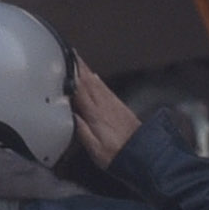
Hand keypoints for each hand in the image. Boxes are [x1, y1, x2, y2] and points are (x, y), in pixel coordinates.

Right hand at [64, 52, 141, 167]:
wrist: (144, 156)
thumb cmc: (118, 155)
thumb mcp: (94, 149)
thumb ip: (81, 130)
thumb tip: (69, 115)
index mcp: (96, 115)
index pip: (81, 89)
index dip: (72, 74)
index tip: (64, 62)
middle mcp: (106, 106)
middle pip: (89, 81)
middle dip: (79, 66)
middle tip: (69, 53)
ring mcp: (115, 105)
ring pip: (98, 83)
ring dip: (88, 70)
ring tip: (78, 60)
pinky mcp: (121, 108)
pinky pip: (106, 89)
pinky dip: (98, 81)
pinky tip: (96, 78)